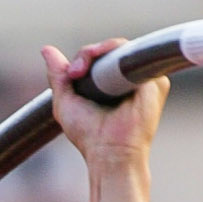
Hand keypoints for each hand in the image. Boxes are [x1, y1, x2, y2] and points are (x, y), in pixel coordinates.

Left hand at [41, 41, 168, 171]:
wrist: (109, 152)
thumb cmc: (89, 136)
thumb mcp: (65, 102)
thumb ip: (58, 76)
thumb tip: (46, 49)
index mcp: (112, 85)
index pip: (99, 57)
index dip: (84, 59)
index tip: (71, 74)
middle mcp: (129, 80)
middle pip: (110, 50)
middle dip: (88, 54)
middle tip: (75, 72)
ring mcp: (144, 80)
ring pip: (122, 48)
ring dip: (100, 50)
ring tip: (84, 70)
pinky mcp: (155, 82)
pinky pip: (135, 54)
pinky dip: (117, 51)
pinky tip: (105, 62)